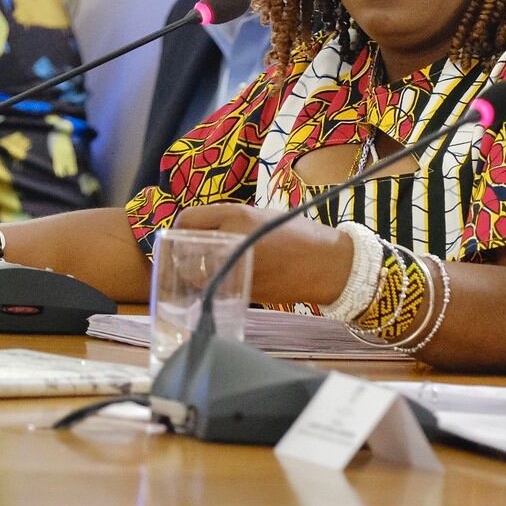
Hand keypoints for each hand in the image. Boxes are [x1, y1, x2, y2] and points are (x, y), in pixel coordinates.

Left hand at [171, 202, 352, 306]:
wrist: (325, 264)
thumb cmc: (296, 234)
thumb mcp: (258, 214)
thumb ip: (225, 220)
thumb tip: (195, 231)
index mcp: (236, 216)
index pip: (187, 220)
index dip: (180, 227)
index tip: (183, 232)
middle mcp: (231, 242)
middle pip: (183, 251)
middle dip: (181, 253)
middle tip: (187, 253)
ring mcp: (235, 269)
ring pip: (193, 274)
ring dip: (191, 272)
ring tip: (201, 267)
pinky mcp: (241, 291)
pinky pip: (212, 288)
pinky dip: (209, 284)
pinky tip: (220, 278)